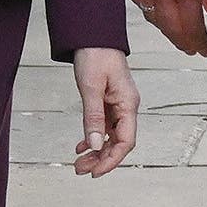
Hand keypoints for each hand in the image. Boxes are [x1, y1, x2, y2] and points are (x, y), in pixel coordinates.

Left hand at [71, 48, 139, 175]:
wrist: (93, 35)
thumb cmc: (96, 55)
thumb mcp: (91, 88)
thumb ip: (93, 118)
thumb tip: (95, 145)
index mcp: (128, 104)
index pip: (126, 141)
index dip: (111, 160)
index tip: (95, 172)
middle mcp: (126, 106)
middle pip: (119, 142)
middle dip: (101, 159)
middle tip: (80, 170)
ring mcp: (118, 104)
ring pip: (111, 136)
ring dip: (96, 151)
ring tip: (78, 163)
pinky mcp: (108, 101)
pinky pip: (104, 126)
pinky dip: (93, 138)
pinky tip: (81, 146)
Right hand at [127, 0, 206, 56]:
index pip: (190, 26)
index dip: (197, 42)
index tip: (205, 49)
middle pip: (170, 27)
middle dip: (183, 41)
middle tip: (194, 47)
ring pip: (153, 16)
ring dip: (167, 29)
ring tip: (180, 35)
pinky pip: (140, 0)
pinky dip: (151, 11)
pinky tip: (160, 13)